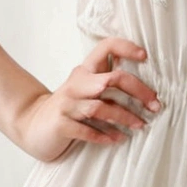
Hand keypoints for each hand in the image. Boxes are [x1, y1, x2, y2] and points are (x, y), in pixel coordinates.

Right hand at [14, 37, 160, 162]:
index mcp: (85, 71)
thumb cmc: (68, 108)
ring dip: (124, 117)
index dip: (126, 47)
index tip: (145, 57)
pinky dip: (104, 135)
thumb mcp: (86, 89)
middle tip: (155, 105)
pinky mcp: (61, 124)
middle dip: (138, 91)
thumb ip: (107, 83)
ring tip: (140, 125)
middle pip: (112, 79)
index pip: (105, 47)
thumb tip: (143, 84)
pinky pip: (86, 130)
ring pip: (101, 107)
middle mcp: (77, 83)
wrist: (32, 125)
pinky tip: (117, 139)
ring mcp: (67, 104)